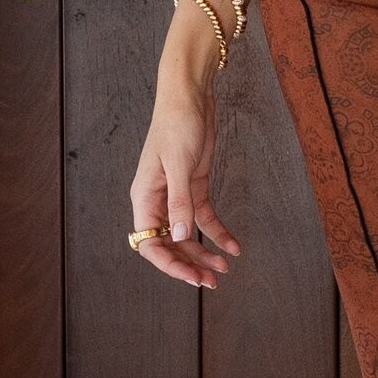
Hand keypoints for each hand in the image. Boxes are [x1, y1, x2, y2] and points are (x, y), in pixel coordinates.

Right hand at [128, 4, 241, 290]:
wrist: (190, 96)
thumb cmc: (177, 124)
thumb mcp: (179, 164)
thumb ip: (179, 202)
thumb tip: (179, 237)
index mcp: (144, 198)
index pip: (150, 243)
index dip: (169, 264)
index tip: (191, 277)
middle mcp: (157, 201)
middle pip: (169, 243)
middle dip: (189, 263)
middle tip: (211, 281)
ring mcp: (176, 194)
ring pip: (187, 234)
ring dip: (203, 252)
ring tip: (225, 269)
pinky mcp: (193, 185)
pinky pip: (203, 217)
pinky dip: (217, 232)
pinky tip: (234, 246)